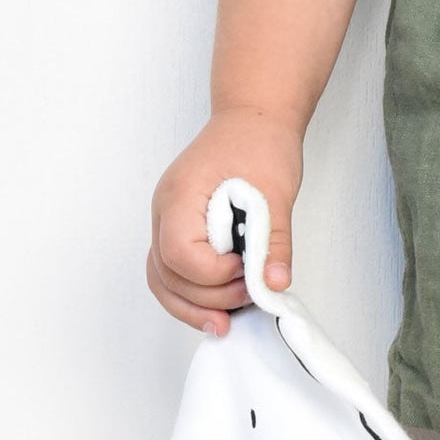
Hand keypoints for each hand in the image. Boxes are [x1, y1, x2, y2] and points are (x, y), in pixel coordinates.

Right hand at [146, 105, 302, 333]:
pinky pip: (173, 273)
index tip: (246, 269)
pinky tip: (220, 309)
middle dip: (208, 298)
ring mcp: (167, 222)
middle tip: (249, 295)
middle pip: (166, 274)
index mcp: (181, 194)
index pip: (178, 254)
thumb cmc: (259, 143)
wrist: (253, 119)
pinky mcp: (179, 231)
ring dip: (194, 307)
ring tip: (229, 320)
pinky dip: (193, 296)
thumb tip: (275, 283)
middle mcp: (164, 211)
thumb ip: (274, 241)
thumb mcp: (277, 191)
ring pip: (162, 280)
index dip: (213, 274)